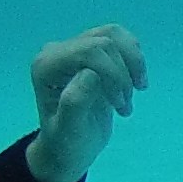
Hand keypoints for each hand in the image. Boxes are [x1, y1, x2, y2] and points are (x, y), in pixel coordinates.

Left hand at [24, 24, 148, 181]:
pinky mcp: (90, 51)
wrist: (70, 147)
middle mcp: (57, 51)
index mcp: (46, 66)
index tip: (120, 105)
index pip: (89, 51)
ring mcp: (74, 48)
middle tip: (125, 105)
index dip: (113, 73)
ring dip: (133, 62)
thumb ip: (75, 103)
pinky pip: (119, 39)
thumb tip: (91, 73)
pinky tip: (133, 81)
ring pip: (113, 34)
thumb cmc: (67, 142)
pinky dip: (133, 58)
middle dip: (123, 73)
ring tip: (136, 89)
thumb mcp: (69, 131)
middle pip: (104, 42)